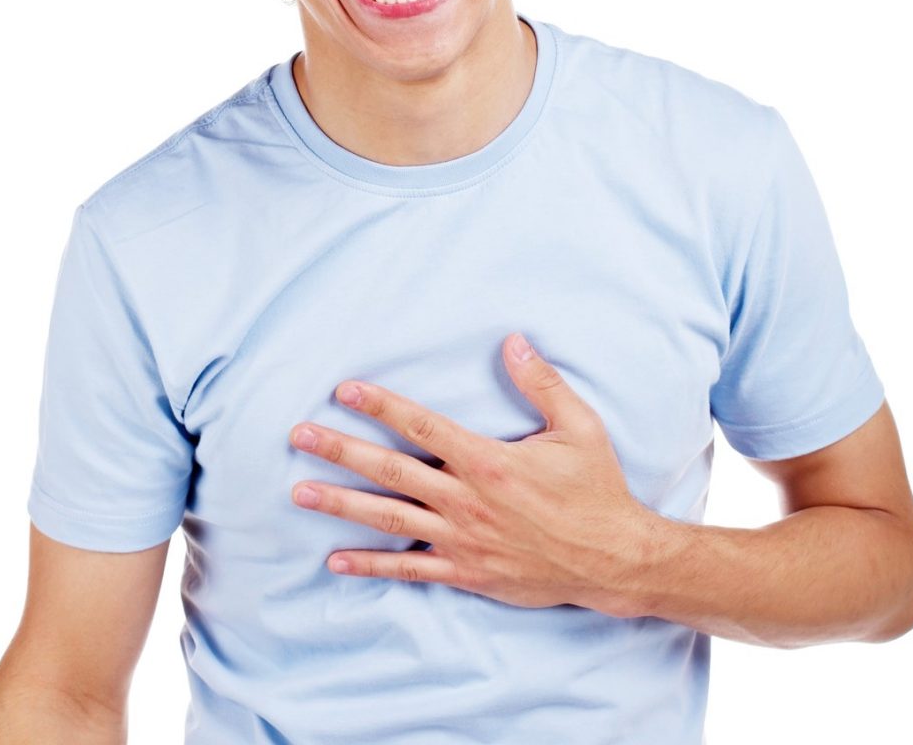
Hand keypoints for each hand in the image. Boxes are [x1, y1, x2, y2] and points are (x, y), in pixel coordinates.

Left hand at [289, 333, 660, 612]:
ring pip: (388, 519)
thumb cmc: (595, 491)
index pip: (422, 426)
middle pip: (390, 471)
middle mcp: (465, 500)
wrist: (613, 560)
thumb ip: (542, 383)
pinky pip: (409, 570)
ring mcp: (461, 539)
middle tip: (299, 436)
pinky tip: (336, 560)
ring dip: (340, 505)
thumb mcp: (580, 427)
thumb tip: (513, 340)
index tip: (345, 390)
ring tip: (299, 493)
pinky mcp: (466, 572)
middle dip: (340, 451)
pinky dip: (371, 565)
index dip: (381, 406)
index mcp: (488, 461)